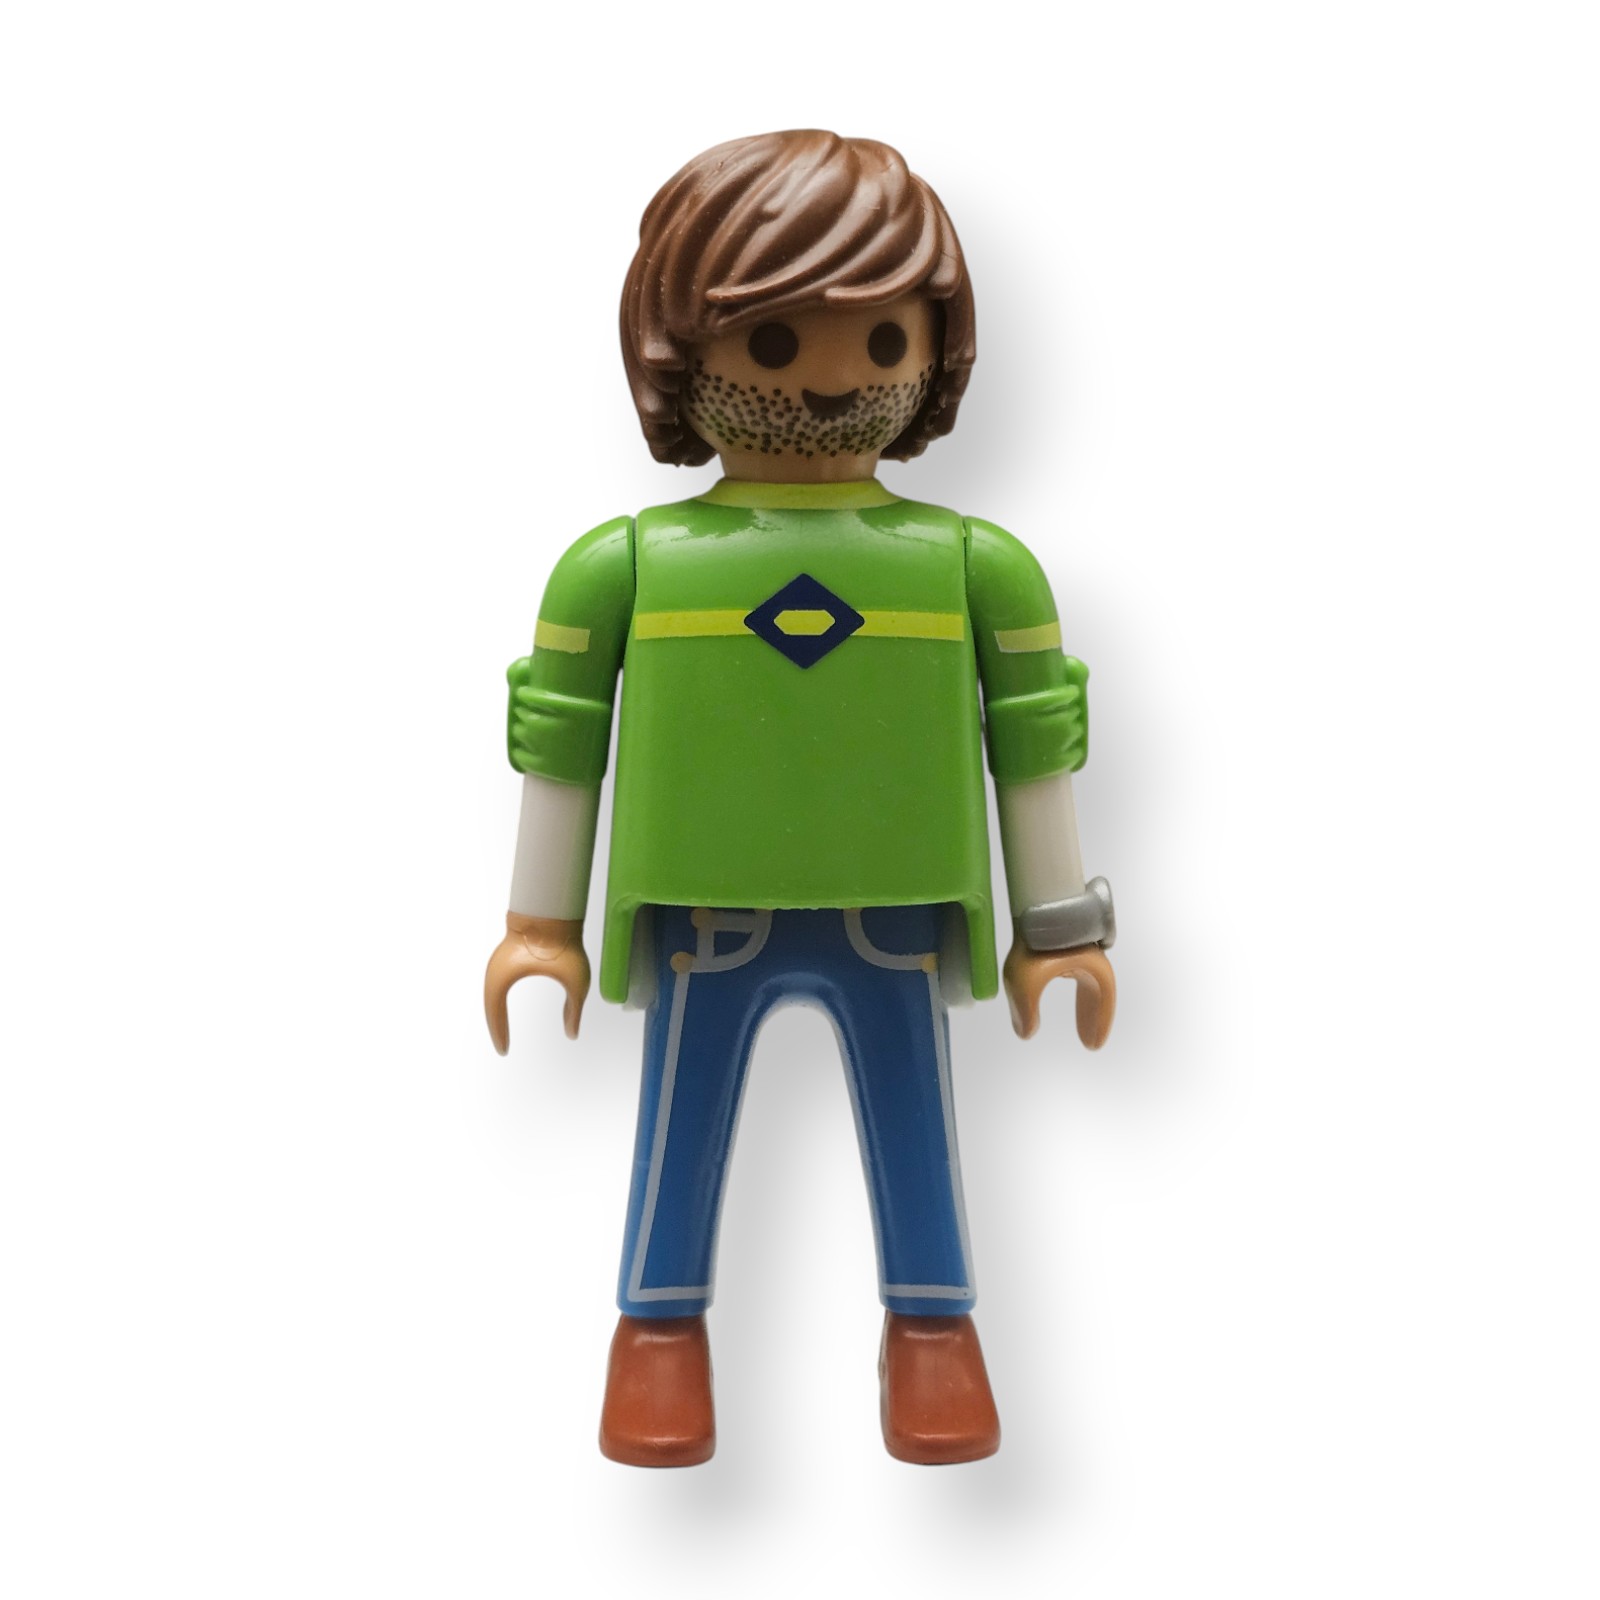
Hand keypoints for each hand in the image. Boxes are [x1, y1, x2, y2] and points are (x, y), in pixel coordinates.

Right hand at [484, 913, 589, 1052]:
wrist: (554, 910)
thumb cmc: (564, 944)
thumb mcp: (576, 982)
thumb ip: (574, 1010)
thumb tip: (572, 1034)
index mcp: (503, 976)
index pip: (494, 1011)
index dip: (498, 1033)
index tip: (504, 1051)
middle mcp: (495, 969)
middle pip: (489, 1004)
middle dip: (495, 1025)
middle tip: (502, 1046)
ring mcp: (501, 960)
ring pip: (492, 992)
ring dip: (496, 1011)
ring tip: (502, 1030)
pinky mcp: (508, 954)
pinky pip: (500, 981)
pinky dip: (501, 996)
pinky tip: (506, 1004)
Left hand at [1002, 928, 1115, 1049]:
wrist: (1031, 899)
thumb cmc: (1034, 939)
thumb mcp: (1024, 983)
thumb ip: (1025, 1011)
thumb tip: (1025, 1032)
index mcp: (1091, 967)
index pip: (1103, 999)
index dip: (1100, 1022)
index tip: (1093, 1045)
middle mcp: (1089, 952)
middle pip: (1096, 990)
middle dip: (1091, 1014)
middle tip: (1087, 1039)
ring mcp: (1077, 939)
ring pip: (1084, 975)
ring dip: (1082, 998)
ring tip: (1074, 1016)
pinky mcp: (1062, 927)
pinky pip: (1070, 961)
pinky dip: (1068, 978)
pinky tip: (1056, 980)